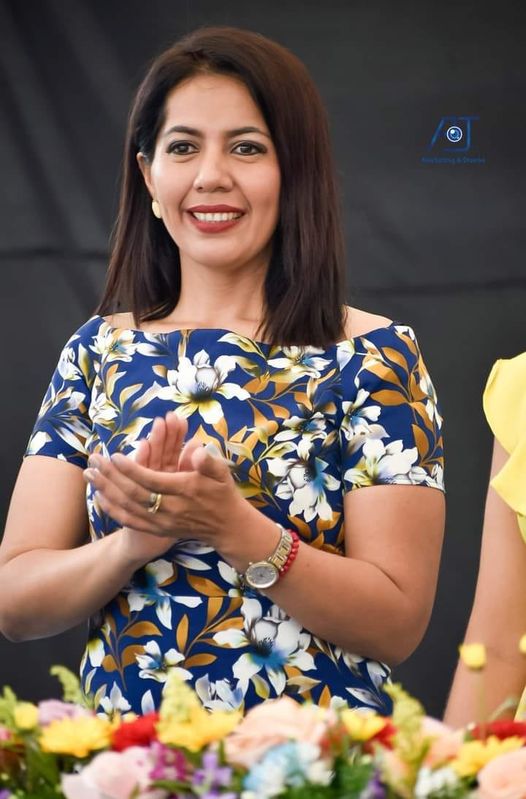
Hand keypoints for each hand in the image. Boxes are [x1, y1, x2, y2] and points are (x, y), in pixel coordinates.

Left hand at [84, 433, 249, 551]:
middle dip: (111, 477)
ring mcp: (162, 522)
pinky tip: (99, 498)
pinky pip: (131, 521)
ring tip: (90, 474)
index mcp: (184, 491)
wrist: (226, 526)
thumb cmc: (222, 493)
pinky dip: (114, 510)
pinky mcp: (158, 530)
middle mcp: (170, 509)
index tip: (115, 455)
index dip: (132, 469)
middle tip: (94, 460)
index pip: (151, 480)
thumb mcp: (221, 473)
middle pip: (134, 493)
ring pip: (128, 507)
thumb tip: (197, 449)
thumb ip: (208, 461)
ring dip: (106, 490)